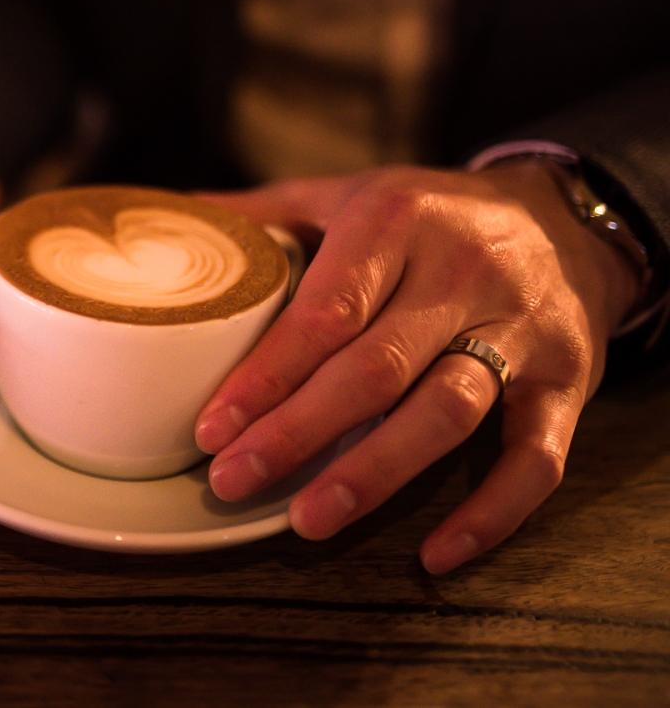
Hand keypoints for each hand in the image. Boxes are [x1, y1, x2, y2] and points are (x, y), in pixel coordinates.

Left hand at [194, 162, 642, 572]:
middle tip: (231, 481)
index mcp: (396, 222)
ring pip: (446, 412)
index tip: (212, 427)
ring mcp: (521, 332)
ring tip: (308, 520)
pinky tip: (434, 553)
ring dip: (375, 474)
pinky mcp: (569, 382)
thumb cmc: (432, 215)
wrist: (568, 220)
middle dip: (297, 433)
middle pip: (375, 369)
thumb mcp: (350, 194)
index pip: (325, 311)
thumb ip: (266, 213)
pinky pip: (535, 459)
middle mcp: (462, 274)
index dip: (267, 376)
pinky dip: (489, 513)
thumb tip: (178, 218)